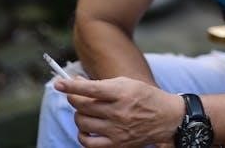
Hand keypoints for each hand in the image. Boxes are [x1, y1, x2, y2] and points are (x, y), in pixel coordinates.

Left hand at [55, 76, 183, 146]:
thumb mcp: (126, 83)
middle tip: (73, 94)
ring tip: (84, 110)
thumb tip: (76, 83)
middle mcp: (118, 112)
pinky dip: (82, 134)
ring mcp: (116, 130)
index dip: (71, 86)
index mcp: (122, 93)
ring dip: (78, 114)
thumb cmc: (144, 96)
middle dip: (73, 98)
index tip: (58, 83)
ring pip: (83, 122)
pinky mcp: (116, 145)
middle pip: (83, 106)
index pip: (90, 89)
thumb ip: (102, 84)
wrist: (165, 118)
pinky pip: (88, 143)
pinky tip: (87, 127)